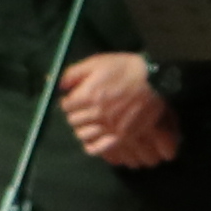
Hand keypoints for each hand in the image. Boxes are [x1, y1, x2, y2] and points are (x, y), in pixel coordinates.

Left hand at [62, 50, 179, 167]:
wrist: (154, 80)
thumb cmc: (125, 68)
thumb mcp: (97, 63)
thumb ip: (74, 73)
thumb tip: (56, 83)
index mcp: (87, 96)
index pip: (67, 106)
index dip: (70, 103)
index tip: (76, 100)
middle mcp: (96, 113)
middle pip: (74, 122)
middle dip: (76, 116)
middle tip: (84, 112)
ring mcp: (109, 126)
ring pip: (84, 135)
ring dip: (84, 130)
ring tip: (91, 124)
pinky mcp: (121, 136)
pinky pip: (99, 148)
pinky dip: (94, 147)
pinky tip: (94, 141)